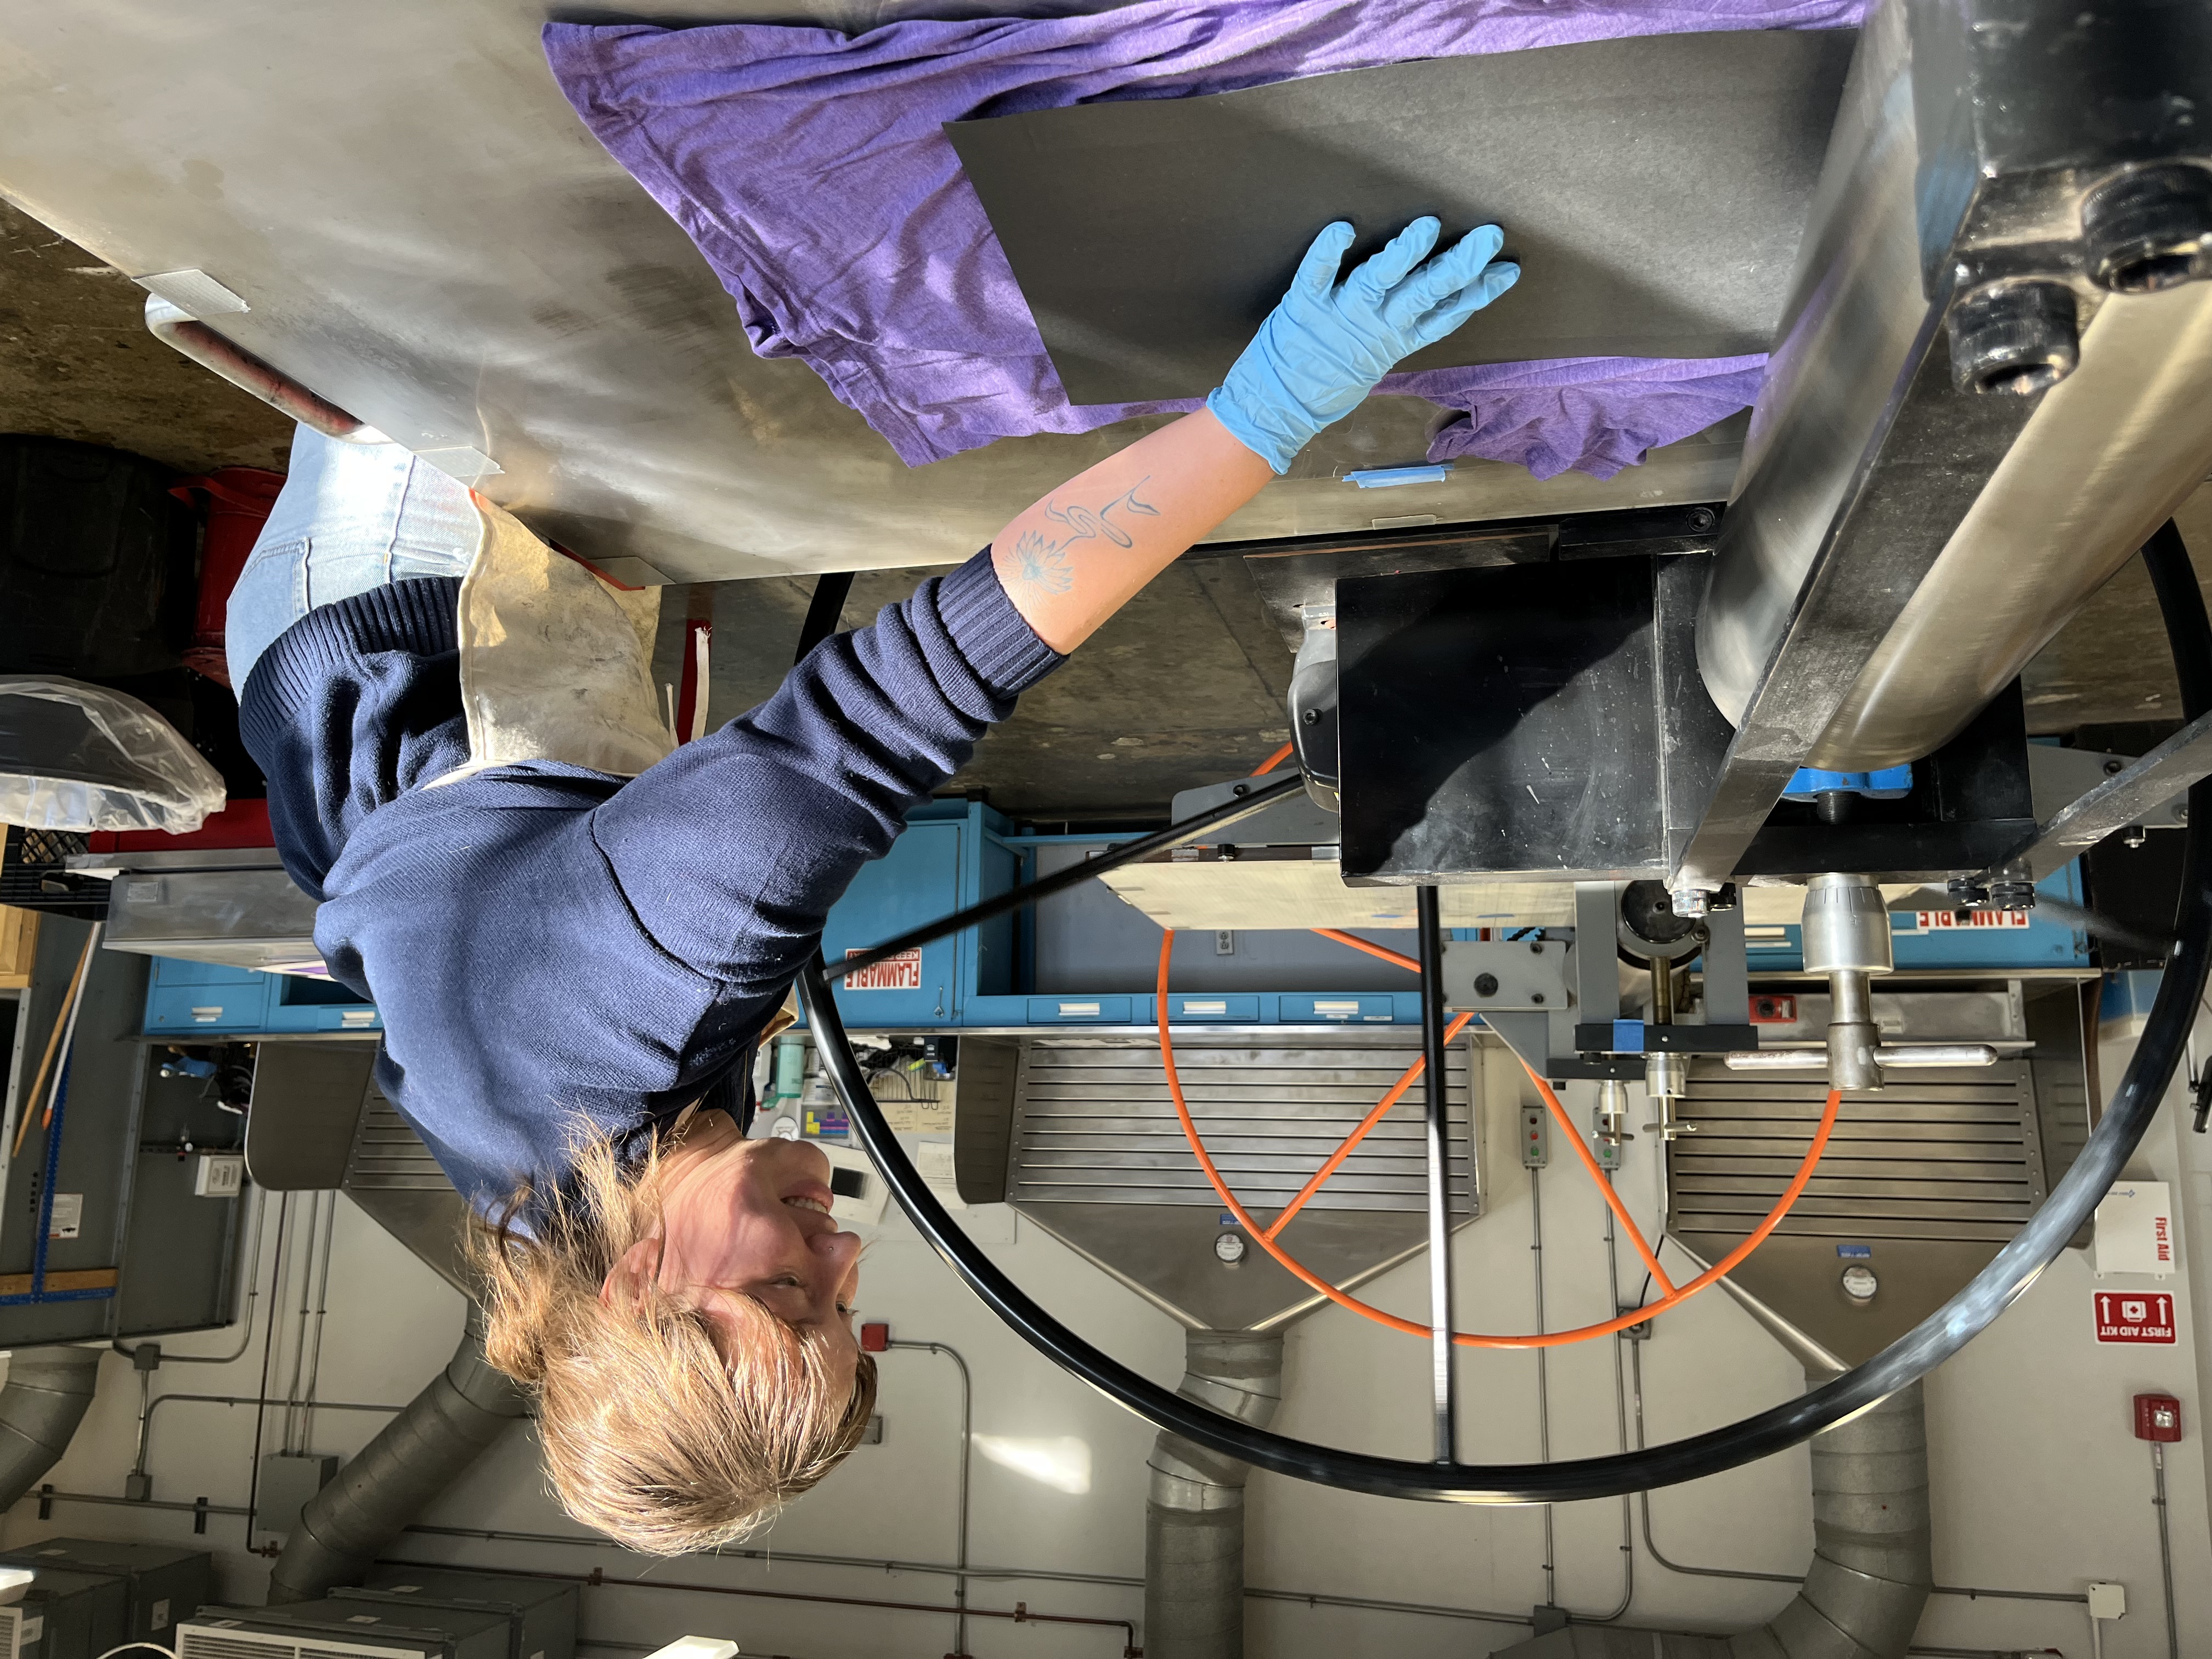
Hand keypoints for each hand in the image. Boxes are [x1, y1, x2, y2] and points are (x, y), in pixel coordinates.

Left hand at [1206, 218, 1518, 473]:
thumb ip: (1399, 330)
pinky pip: (1318, 273)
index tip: (1507, 269)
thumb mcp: (1372, 363)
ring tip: (1427, 227)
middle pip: (1425, 292)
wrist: (1275, 409)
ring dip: (1404, 253)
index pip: (1445, 314)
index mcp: (1394, 340)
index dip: (1478, 293)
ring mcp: (1341, 314)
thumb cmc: (1324, 383)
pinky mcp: (1304, 306)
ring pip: (1381, 278)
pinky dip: (1329, 251)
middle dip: (1458, 264)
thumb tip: (1428, 304)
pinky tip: (1344, 228)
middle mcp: (1375, 325)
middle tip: (1487, 235)